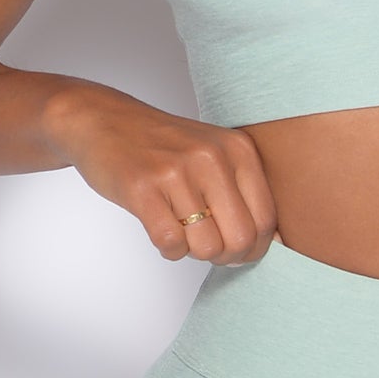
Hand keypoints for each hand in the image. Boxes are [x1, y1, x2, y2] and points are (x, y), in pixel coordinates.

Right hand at [45, 83, 277, 265]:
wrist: (104, 121)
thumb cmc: (164, 145)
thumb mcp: (215, 153)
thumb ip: (244, 191)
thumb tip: (274, 244)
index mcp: (238, 149)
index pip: (266, 220)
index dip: (254, 248)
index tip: (238, 250)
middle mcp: (212, 157)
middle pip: (240, 239)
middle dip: (226, 256)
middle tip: (208, 247)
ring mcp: (177, 172)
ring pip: (206, 247)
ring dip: (194, 251)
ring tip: (182, 231)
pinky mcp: (143, 189)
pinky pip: (171, 244)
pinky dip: (169, 250)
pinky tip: (162, 230)